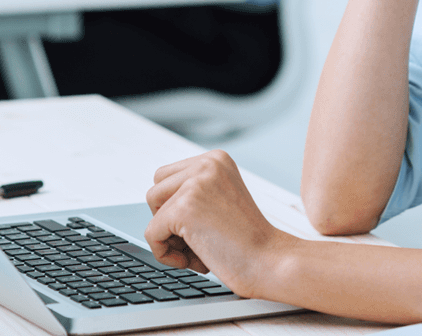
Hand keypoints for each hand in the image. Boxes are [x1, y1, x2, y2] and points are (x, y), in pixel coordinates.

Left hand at [145, 150, 295, 298]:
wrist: (269, 262)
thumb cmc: (246, 240)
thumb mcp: (221, 199)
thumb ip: (194, 190)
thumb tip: (155, 199)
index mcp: (217, 158)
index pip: (168, 176)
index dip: (176, 207)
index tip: (204, 225)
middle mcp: (206, 164)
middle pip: (157, 189)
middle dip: (168, 218)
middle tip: (199, 237)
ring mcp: (195, 183)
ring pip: (152, 207)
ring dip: (168, 235)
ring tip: (198, 248)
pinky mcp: (184, 208)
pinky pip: (151, 233)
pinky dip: (165, 253)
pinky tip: (194, 260)